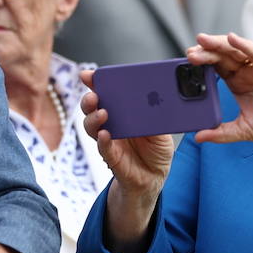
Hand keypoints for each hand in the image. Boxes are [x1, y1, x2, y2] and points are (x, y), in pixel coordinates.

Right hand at [80, 68, 175, 196]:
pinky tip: (105, 134)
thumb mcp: (163, 131)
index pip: (106, 94)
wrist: (155, 177)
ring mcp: (110, 140)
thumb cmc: (156, 151)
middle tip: (94, 95)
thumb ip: (159, 117)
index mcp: (123, 112)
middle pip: (93, 107)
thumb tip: (159, 99)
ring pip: (92, 127)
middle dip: (90, 99)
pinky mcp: (112, 158)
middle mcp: (112, 124)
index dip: (96, 83)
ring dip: (94, 118)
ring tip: (102, 113)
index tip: (89, 75)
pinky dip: (103, 141)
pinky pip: (104, 148)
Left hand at [186, 32, 252, 146]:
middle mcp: (248, 73)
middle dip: (206, 52)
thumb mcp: (243, 130)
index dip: (202, 64)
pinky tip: (232, 40)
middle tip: (190, 52)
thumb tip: (198, 136)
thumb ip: (221, 133)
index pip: (216, 68)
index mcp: (239, 84)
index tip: (186, 63)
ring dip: (220, 44)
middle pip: (223, 56)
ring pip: (237, 51)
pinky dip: (245, 46)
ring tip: (203, 41)